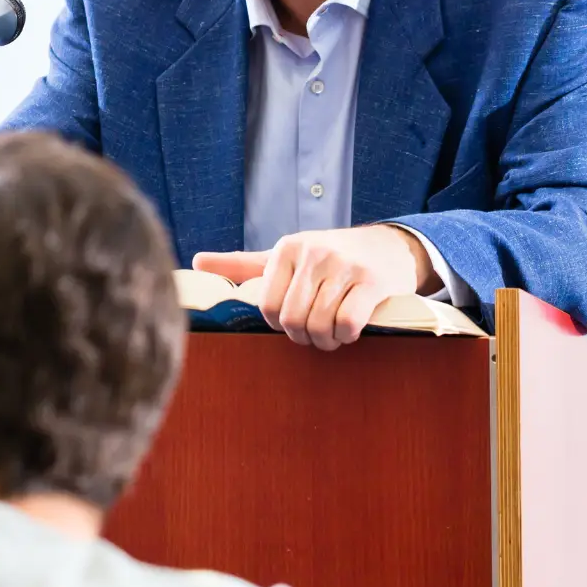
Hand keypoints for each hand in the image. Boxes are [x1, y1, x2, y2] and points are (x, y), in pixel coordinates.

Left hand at [192, 227, 431, 349]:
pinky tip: (350, 330)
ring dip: (326, 340)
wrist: (389, 247)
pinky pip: (348, 323)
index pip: (266, 304)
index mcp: (287, 249)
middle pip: (291, 319)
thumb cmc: (330, 257)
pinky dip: (346, 335)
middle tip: (314, 334)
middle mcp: (313, 253)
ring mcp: (344, 265)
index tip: (291, 322)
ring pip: (319, 324)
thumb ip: (243, 264)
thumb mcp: (287, 256)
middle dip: (302, 336)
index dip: (277, 324)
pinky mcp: (371, 281)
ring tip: (332, 334)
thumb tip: (197, 263)